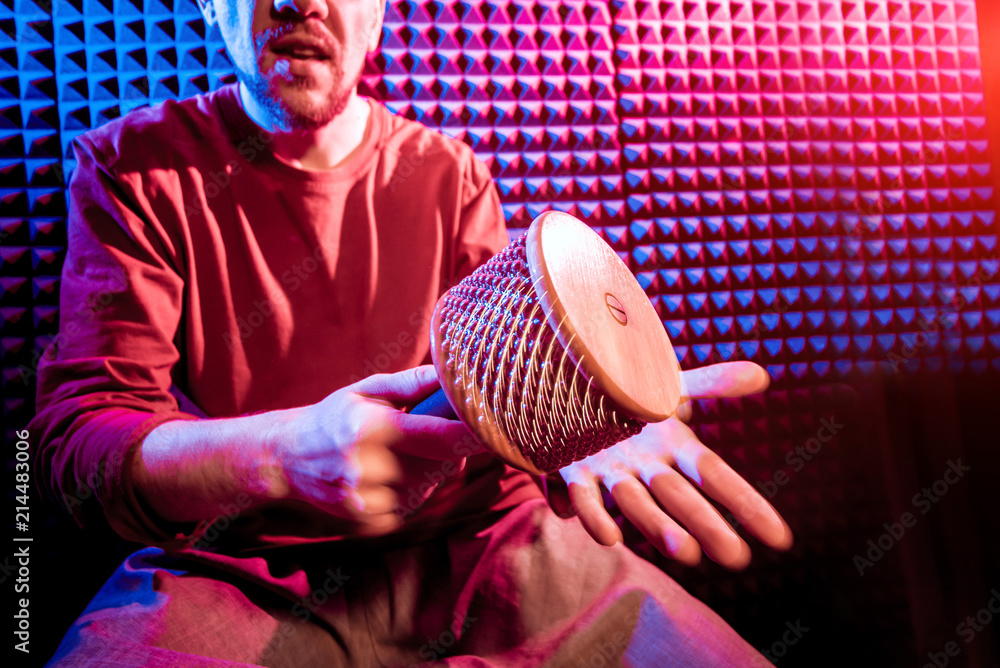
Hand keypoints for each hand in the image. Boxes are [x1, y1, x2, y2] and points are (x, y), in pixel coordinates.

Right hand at [271, 365, 480, 534]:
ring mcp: (367, 499)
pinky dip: (409, 490)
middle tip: (427, 433)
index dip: (471, 435)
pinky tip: (385, 476)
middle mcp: (368, 467)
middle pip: (441, 466)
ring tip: (395, 454)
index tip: (492, 428)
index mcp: (372, 428)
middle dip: (447, 450)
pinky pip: (411, 505)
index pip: (437, 437)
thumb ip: (411, 383)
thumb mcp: (366, 390)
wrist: (287, 457)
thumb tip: (452, 374)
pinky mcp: (367, 521)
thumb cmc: (334, 416)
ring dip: (427, 471)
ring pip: (429, 487)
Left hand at [545, 361, 792, 568]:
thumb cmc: (628, 393)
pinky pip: (584, 498)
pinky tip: (610, 539)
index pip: (717, 478)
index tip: (781, 539)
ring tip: (686, 554)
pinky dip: (595, 517)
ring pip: (637, 504)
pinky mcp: (574, 472)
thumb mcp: (671, 384)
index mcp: (674, 449)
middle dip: (707, 526)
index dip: (746, 504)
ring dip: (659, 528)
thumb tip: (762, 374)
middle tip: (736, 558)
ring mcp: (611, 473)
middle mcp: (646, 468)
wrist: (569, 390)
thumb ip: (712, 383)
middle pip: (681, 499)